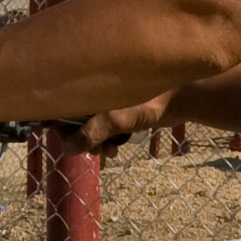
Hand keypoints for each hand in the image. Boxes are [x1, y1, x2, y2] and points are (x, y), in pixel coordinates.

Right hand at [47, 94, 175, 158]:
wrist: (180, 99)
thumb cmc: (146, 102)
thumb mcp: (115, 119)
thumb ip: (90, 134)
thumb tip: (67, 150)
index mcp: (87, 87)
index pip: (60, 106)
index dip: (59, 125)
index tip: (67, 142)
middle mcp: (93, 92)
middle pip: (74, 121)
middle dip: (83, 140)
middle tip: (97, 152)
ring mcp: (106, 102)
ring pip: (91, 128)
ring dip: (98, 143)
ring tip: (111, 152)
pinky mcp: (120, 111)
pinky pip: (106, 129)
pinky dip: (109, 139)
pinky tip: (118, 147)